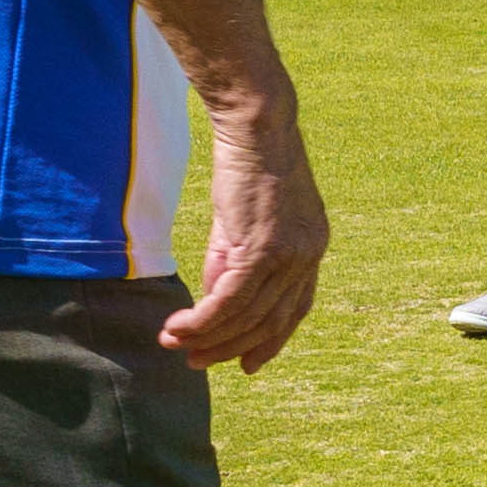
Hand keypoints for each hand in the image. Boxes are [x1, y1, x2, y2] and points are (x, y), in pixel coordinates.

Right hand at [159, 82, 333, 367]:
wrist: (255, 124)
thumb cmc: (245, 162)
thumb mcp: (239, 219)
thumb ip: (229, 260)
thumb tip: (212, 301)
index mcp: (311, 248)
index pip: (294, 309)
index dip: (270, 339)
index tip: (248, 361)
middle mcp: (307, 257)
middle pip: (270, 321)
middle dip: (230, 348)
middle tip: (196, 362)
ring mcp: (289, 255)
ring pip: (246, 316)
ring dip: (208, 337)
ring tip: (175, 346)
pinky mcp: (263, 248)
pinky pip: (230, 300)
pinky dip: (203, 320)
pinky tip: (180, 328)